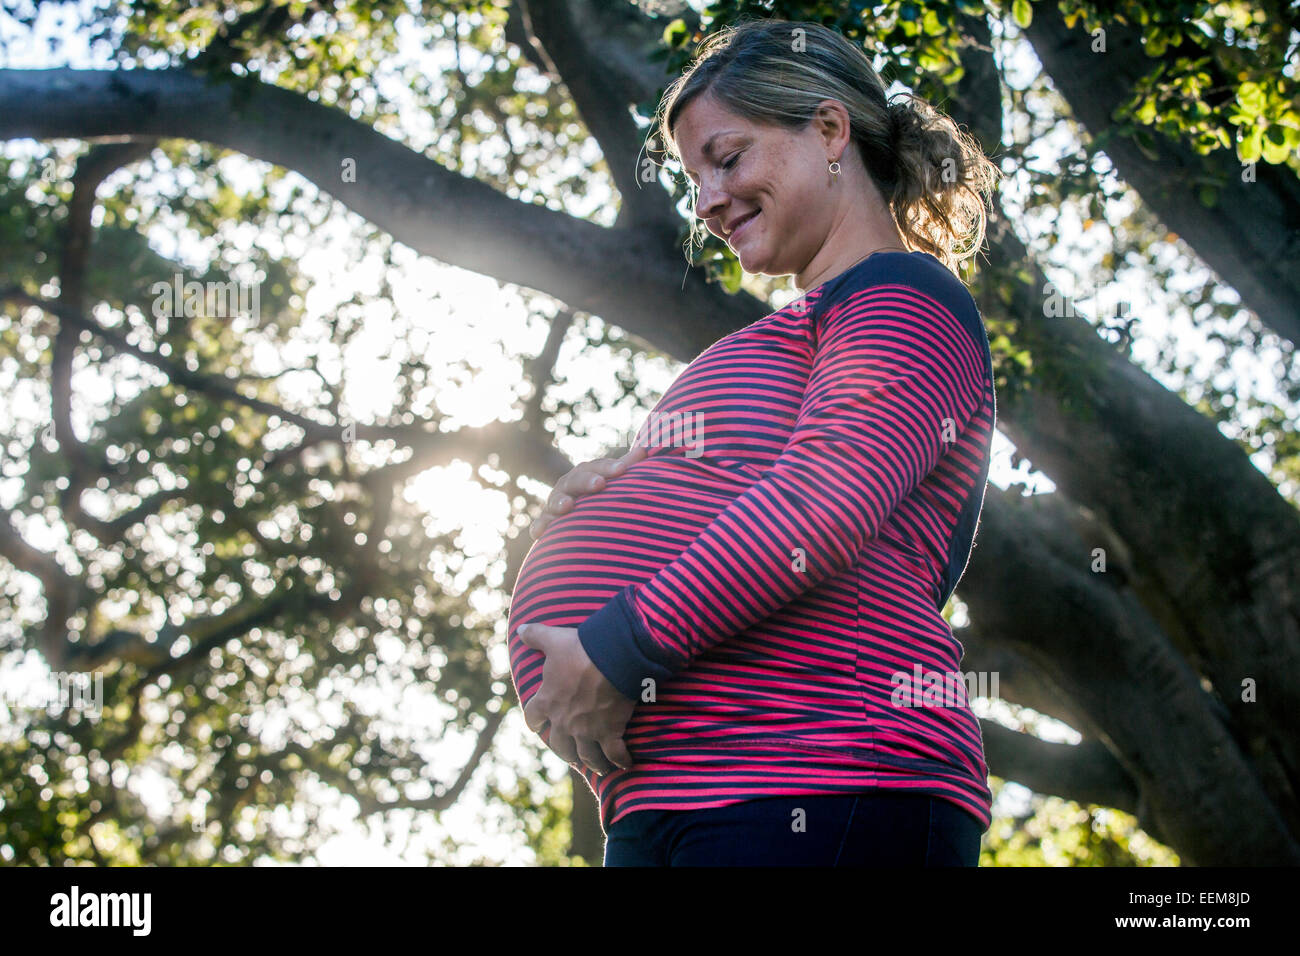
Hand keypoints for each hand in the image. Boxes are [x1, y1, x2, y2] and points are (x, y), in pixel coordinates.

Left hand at [517, 623, 635, 774]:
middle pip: (560, 745)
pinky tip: (626, 765)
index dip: (535, 722)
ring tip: (597, 766)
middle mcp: (564, 721)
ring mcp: (587, 730)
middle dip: (565, 751)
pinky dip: (621, 761)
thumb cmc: (580, 649)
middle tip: (571, 753)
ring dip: (592, 762)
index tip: (537, 726)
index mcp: (547, 700)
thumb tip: (520, 629)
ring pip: (586, 756)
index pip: (533, 718)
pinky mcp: (610, 732)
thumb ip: (535, 636)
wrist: (612, 657)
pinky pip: (615, 754)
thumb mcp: (553, 639)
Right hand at [529, 443, 647, 539]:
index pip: (597, 467)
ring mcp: (555, 504)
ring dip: (560, 502)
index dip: (608, 467)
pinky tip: (539, 533)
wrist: (575, 515)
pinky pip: (540, 524)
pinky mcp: (546, 523)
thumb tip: (645, 450)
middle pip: (575, 480)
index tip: (622, 469)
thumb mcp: (610, 479)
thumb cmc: (597, 495)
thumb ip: (625, 466)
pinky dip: (539, 527)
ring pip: (555, 501)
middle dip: (587, 481)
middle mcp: (568, 486)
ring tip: (568, 505)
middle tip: (600, 484)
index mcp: (585, 474)